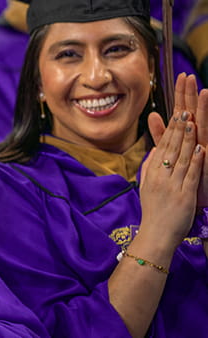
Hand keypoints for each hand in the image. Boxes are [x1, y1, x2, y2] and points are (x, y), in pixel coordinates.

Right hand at [140, 108, 202, 249]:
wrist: (156, 235)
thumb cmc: (154, 212)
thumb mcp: (146, 187)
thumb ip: (150, 168)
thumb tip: (154, 152)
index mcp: (152, 174)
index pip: (162, 147)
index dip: (170, 130)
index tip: (176, 115)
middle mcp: (160, 177)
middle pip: (170, 149)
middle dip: (178, 130)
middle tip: (184, 111)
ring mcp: (171, 185)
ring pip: (180, 158)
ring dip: (187, 140)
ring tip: (191, 124)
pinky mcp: (184, 195)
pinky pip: (190, 175)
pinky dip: (195, 161)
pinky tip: (200, 148)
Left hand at [149, 73, 207, 205]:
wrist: (197, 198)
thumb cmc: (185, 174)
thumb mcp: (170, 150)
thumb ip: (161, 133)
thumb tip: (153, 115)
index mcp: (188, 136)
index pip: (183, 111)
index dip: (182, 95)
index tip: (180, 76)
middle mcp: (199, 140)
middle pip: (194, 113)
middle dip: (192, 95)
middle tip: (189, 76)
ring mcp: (206, 149)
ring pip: (206, 126)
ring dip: (205, 110)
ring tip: (204, 92)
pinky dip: (207, 135)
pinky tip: (202, 125)